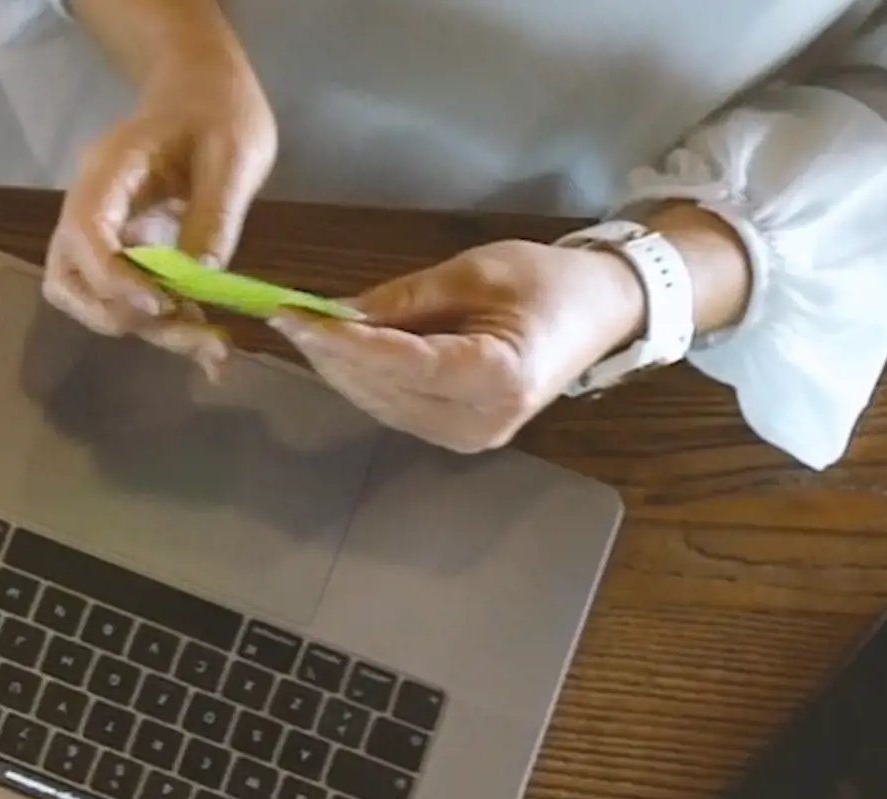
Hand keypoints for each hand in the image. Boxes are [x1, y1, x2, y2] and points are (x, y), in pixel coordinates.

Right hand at [42, 28, 275, 374]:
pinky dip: (157, 325)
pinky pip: (121, 298)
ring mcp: (99, 234)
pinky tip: (204, 344)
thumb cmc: (219, 110)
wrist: (202, 93)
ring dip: (140, 328)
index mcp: (108, 171)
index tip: (160, 304)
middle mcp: (88, 208)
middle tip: (191, 332)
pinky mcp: (120, 253)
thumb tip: (198, 279)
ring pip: (88, 298)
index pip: (86, 232)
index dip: (113, 277)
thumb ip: (215, 215)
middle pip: (69, 279)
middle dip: (121, 316)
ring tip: (206, 345)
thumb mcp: (234, 154)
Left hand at [268, 239, 642, 451]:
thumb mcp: (475, 271)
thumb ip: (405, 297)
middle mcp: (481, 420)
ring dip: (340, 370)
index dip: (344, 342)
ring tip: (304, 330)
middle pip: (384, 390)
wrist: (600, 314)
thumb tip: (337, 312)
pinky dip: (364, 381)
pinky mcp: (458, 439)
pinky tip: (339, 353)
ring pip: (382, 405)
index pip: (403, 362)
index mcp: (499, 375)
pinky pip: (395, 409)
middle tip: (285, 317)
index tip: (294, 317)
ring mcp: (468, 438)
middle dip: (330, 355)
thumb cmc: (546, 282)